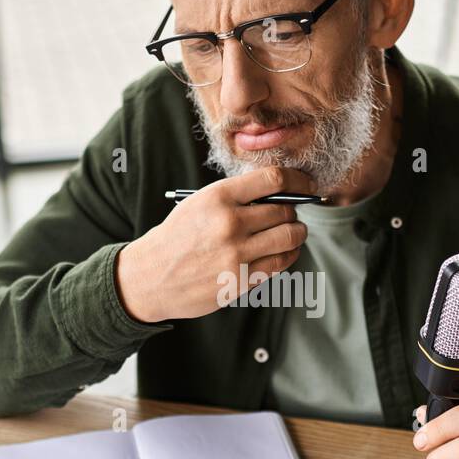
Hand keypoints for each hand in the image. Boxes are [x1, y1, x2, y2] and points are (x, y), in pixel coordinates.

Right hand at [115, 165, 313, 323]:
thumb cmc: (178, 236)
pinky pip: (281, 263)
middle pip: (285, 209)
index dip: (299, 180)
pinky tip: (284, 251)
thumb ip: (237, 196)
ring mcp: (236, 253)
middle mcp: (230, 223)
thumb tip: (282, 192)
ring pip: (290, 236)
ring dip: (297, 233)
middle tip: (290, 214)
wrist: (151, 276)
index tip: (307, 184)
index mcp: (218, 196)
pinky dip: (289, 254)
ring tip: (293, 232)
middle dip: (294, 211)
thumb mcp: (200, 203)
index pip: (274, 179)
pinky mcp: (241, 279)